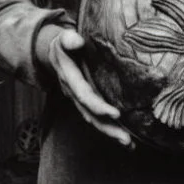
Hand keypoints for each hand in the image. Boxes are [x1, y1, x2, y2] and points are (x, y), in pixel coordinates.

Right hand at [36, 25, 133, 147]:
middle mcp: (74, 93)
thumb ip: (69, 39)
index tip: (116, 114)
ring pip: (94, 120)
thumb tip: (77, 41)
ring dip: (111, 133)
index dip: (98, 106)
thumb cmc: (64, 43)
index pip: (85, 96)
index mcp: (70, 79)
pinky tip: (125, 138)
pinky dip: (109, 128)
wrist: (54, 54)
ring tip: (129, 145)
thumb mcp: (64, 38)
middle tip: (126, 140)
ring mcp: (79, 100)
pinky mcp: (86, 102)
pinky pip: (97, 118)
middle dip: (108, 128)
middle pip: (90, 115)